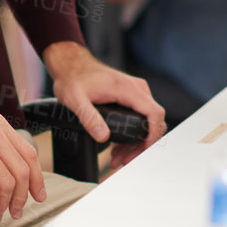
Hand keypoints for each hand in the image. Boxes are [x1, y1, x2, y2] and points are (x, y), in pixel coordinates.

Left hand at [42, 41, 165, 172]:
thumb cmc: (73, 78)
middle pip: (153, 122)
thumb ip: (89, 118)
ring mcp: (135, 92)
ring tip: (118, 159)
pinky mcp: (131, 96)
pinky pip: (140, 118)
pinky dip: (132, 135)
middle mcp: (137, 89)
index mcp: (128, 89)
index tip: (142, 150)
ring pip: (147, 122)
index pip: (154, 113)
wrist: (72, 65)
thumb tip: (104, 137)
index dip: (153, 135)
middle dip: (141, 145)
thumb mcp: (75, 99)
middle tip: (124, 161)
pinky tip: (118, 148)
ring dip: (136, 144)